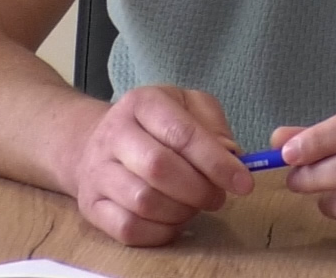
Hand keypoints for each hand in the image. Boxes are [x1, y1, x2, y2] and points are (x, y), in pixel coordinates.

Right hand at [65, 85, 253, 245]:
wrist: (93, 143)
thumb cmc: (153, 126)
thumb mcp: (186, 106)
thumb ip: (213, 125)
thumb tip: (231, 155)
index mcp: (142, 103)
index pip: (181, 133)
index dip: (216, 162)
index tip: (243, 183)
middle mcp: (114, 133)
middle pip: (159, 168)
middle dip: (199, 189)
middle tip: (217, 197)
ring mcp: (98, 171)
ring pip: (144, 202)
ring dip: (181, 212)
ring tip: (193, 206)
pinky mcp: (92, 205)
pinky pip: (128, 229)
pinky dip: (159, 232)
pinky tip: (172, 221)